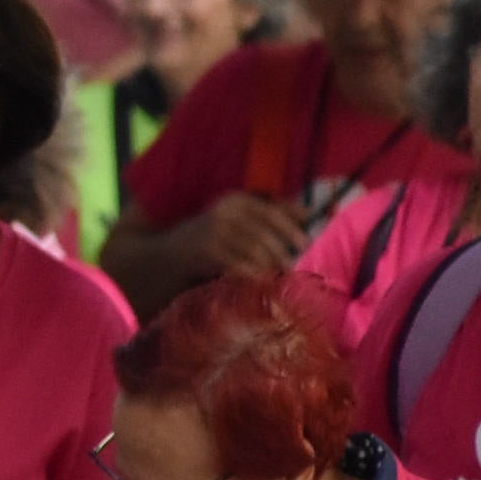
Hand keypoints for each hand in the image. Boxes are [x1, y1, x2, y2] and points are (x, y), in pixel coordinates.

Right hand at [193, 193, 308, 274]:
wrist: (171, 252)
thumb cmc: (213, 235)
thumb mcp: (237, 218)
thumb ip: (268, 214)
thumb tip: (309, 215)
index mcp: (236, 200)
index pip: (270, 210)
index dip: (291, 224)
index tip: (307, 240)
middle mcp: (225, 212)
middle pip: (263, 232)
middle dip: (283, 249)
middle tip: (295, 263)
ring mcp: (215, 232)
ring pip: (253, 250)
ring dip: (270, 263)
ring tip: (281, 272)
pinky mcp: (208, 251)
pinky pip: (238, 264)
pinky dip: (253, 272)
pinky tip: (261, 279)